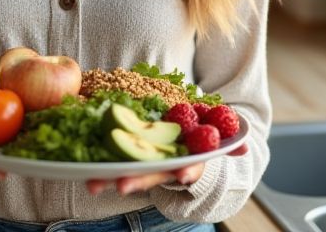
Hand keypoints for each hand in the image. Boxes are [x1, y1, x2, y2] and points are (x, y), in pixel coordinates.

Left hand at [85, 143, 246, 195]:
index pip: (188, 168)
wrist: (182, 140)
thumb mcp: (217, 139)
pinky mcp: (128, 155)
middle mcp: (163, 167)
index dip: (186, 171)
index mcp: (186, 161)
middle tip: (121, 187)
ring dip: (108, 178)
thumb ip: (229, 142)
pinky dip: (98, 167)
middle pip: (150, 175)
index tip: (182, 174)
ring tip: (92, 184)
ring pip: (125, 172)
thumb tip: (244, 146)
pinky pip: (112, 160)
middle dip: (136, 181)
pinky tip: (81, 170)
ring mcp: (145, 164)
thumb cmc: (200, 138)